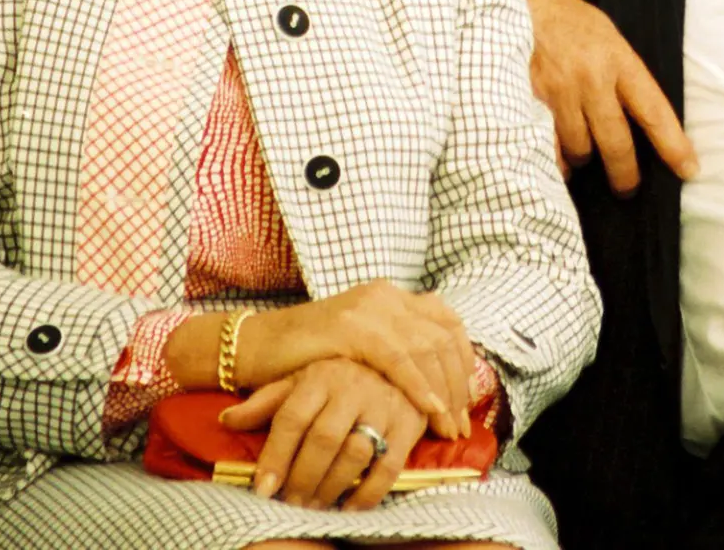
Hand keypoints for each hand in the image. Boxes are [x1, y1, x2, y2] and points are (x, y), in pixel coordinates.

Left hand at [221, 357, 427, 509]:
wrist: (397, 360)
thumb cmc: (337, 378)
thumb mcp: (300, 381)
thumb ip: (266, 402)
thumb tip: (226, 420)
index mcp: (322, 374)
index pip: (293, 417)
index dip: (275, 456)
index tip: (263, 489)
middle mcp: (353, 385)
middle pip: (323, 439)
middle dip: (302, 478)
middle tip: (290, 504)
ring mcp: (384, 402)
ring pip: (355, 453)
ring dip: (331, 488)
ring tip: (314, 506)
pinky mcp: (409, 422)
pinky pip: (389, 466)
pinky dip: (368, 493)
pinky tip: (349, 507)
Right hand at [234, 282, 473, 439]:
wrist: (256, 347)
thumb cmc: (307, 356)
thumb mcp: (360, 347)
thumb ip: (394, 352)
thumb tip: (437, 385)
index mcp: (392, 297)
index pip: (447, 323)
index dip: (464, 362)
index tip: (467, 400)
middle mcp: (386, 296)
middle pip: (443, 338)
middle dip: (458, 384)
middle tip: (460, 425)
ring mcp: (370, 308)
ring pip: (427, 348)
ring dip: (443, 393)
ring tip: (447, 429)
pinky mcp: (353, 327)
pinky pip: (398, 359)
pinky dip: (419, 386)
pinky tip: (430, 410)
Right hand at [511, 0, 697, 194]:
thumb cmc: (567, 18)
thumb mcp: (606, 35)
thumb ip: (621, 73)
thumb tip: (637, 115)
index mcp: (618, 60)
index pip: (654, 111)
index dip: (673, 145)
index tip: (689, 170)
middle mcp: (592, 79)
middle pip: (616, 143)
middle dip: (624, 174)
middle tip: (627, 189)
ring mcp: (558, 92)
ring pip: (580, 149)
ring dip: (583, 157)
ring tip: (582, 153)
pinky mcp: (529, 100)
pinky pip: (546, 147)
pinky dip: (553, 158)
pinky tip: (555, 156)